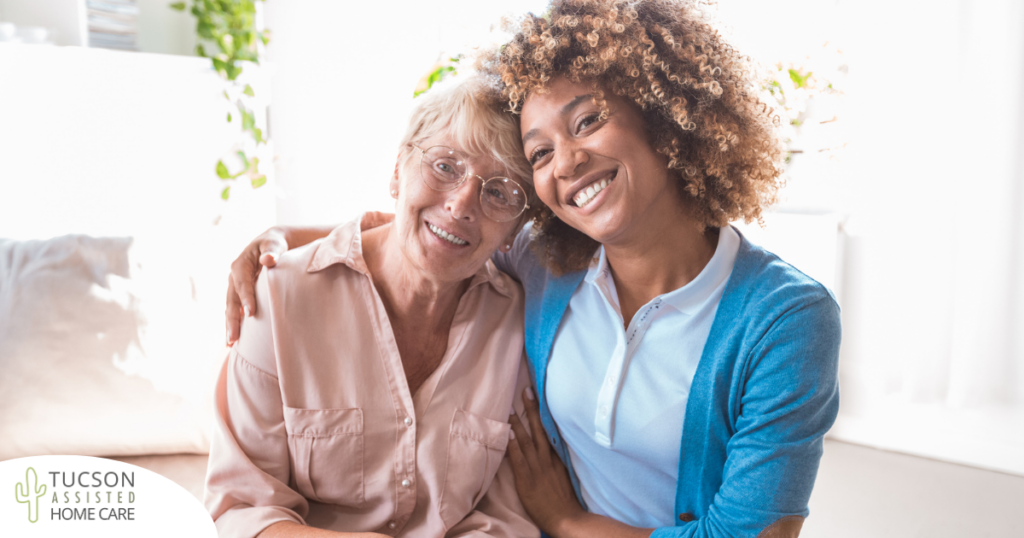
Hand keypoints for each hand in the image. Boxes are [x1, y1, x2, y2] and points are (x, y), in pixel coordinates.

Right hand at [226, 226, 287, 344]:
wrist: (270, 244)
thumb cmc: (274, 244)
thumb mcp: (274, 244)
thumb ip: (272, 251)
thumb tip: (268, 259)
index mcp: (240, 265)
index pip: (243, 283)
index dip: (246, 298)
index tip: (250, 313)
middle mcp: (233, 277)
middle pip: (232, 300)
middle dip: (232, 319)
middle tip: (234, 338)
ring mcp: (234, 287)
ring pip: (230, 308)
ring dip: (230, 325)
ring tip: (230, 343)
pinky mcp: (239, 294)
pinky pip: (235, 310)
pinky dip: (234, 323)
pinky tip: (234, 340)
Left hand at [507, 387, 586, 536]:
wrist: (567, 519)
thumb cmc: (565, 501)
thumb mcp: (565, 476)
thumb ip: (557, 462)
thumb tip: (552, 448)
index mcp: (556, 458)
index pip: (549, 431)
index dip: (543, 414)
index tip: (538, 397)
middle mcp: (547, 459)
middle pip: (539, 429)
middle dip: (532, 409)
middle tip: (526, 390)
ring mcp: (537, 468)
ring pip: (527, 440)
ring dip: (518, 422)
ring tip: (510, 407)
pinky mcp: (527, 479)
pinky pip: (519, 459)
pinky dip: (513, 445)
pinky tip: (508, 432)